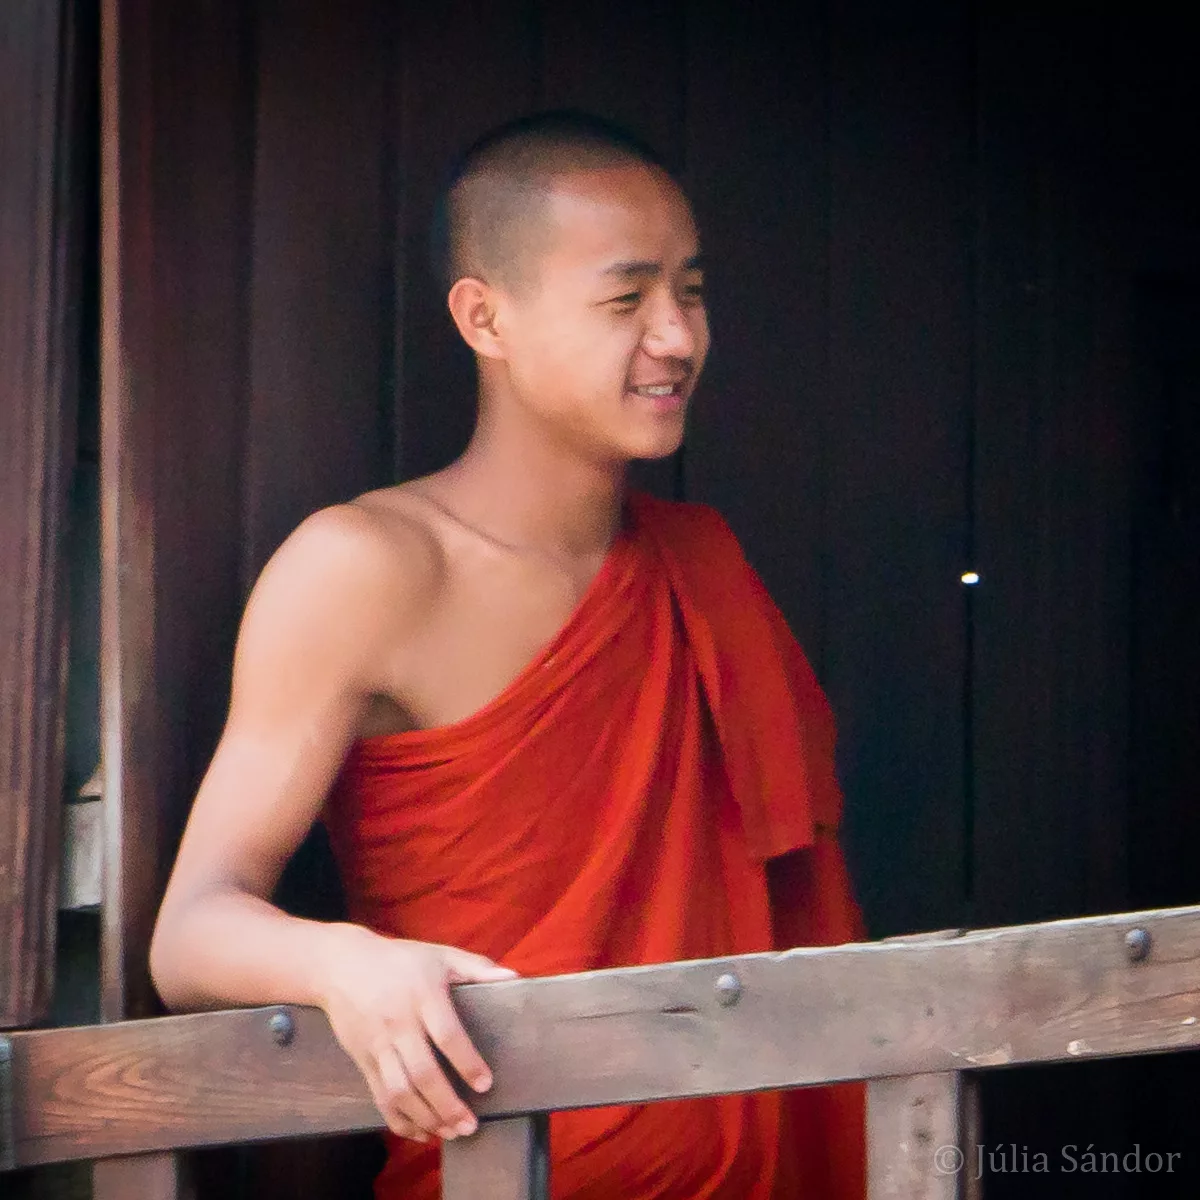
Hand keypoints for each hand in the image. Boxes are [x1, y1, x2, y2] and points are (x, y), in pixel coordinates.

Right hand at [317, 925, 517, 1142]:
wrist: (342, 966)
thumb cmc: (399, 961)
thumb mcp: (439, 955)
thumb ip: (477, 967)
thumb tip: (514, 978)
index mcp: (422, 996)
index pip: (447, 1035)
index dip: (467, 1063)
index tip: (485, 1084)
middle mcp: (399, 1023)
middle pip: (422, 1073)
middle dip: (447, 1105)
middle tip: (470, 1125)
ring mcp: (378, 1044)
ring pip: (399, 1091)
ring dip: (425, 1118)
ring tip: (450, 1134)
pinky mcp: (363, 1060)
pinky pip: (379, 1097)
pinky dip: (399, 1120)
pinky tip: (420, 1133)